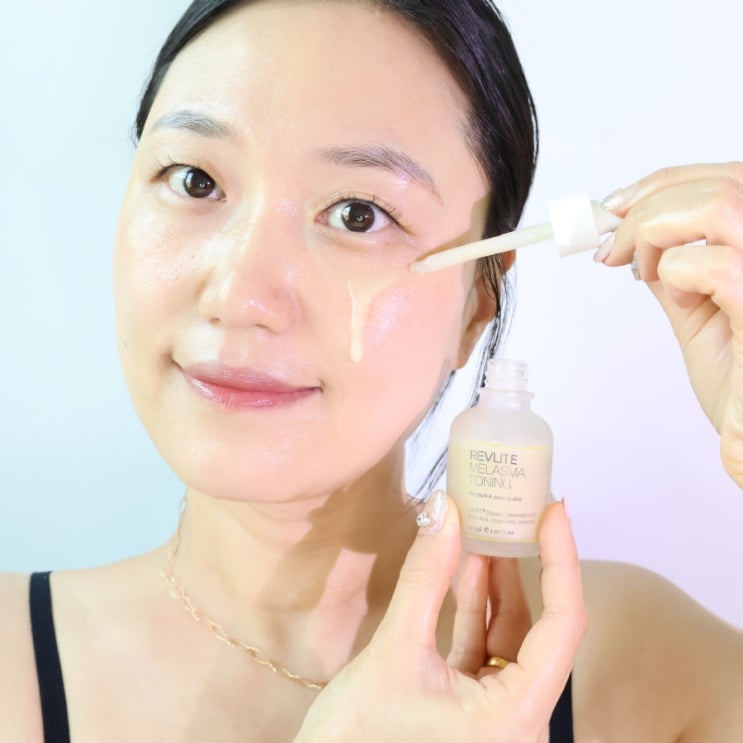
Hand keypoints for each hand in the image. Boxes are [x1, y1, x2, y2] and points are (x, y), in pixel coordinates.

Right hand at [294, 496, 584, 742]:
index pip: (562, 625)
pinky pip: (482, 648)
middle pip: (540, 628)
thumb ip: (424, 578)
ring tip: (488, 527)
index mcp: (516, 718)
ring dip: (495, 582)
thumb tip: (442, 510)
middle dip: (528, 565)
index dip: (561, 560)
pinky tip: (464, 567)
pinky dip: (473, 607)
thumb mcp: (394, 652)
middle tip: (520, 509)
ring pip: (507, 636)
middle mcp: (516, 720)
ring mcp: (493, 714)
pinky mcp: (467, 707)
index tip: (551, 510)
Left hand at [600, 163, 742, 486]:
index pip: (728, 179)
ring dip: (656, 228)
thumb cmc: (739, 390)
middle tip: (608, 242)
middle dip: (648, 201)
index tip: (615, 208)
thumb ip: (677, 273)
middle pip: (723, 181)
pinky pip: (715, 264)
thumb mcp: (699, 316)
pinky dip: (675, 272)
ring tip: (638, 269)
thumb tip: (637, 240)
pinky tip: (676, 297)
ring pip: (721, 204)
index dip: (665, 182)